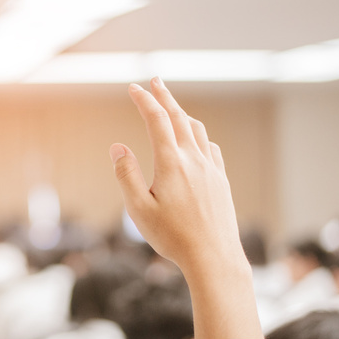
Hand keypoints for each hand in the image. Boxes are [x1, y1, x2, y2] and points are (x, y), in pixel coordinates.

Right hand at [110, 78, 244, 272]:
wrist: (214, 257)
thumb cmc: (173, 237)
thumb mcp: (139, 209)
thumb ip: (126, 175)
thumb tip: (117, 146)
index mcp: (171, 163)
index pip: (156, 120)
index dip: (144, 100)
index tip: (133, 88)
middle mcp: (194, 159)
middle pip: (178, 117)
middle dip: (164, 96)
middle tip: (154, 81)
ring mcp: (211, 169)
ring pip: (196, 130)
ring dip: (182, 114)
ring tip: (172, 108)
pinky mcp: (221, 181)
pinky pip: (210, 147)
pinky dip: (198, 135)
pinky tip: (195, 141)